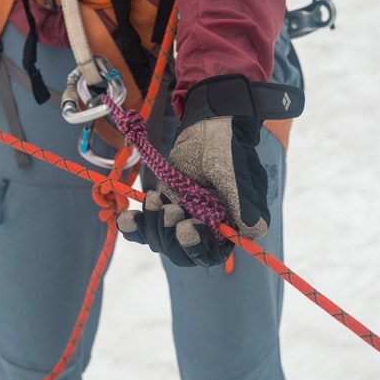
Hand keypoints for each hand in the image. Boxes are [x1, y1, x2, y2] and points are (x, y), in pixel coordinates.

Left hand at [117, 74, 302, 266]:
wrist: (208, 126)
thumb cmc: (229, 148)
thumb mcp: (238, 174)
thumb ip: (244, 202)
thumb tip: (252, 230)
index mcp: (230, 226)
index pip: (213, 252)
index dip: (197, 247)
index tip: (186, 226)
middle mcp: (206, 228)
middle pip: (183, 252)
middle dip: (170, 235)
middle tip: (170, 209)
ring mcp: (183, 219)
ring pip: (162, 240)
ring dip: (153, 224)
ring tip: (154, 198)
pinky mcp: (164, 209)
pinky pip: (146, 226)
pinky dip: (135, 225)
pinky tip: (127, 217)